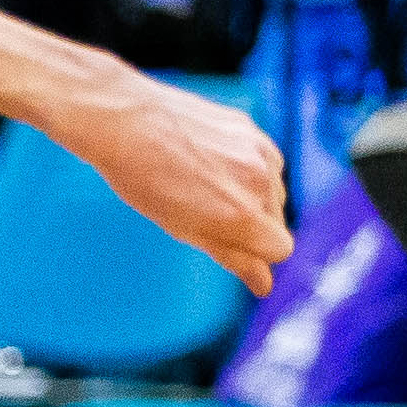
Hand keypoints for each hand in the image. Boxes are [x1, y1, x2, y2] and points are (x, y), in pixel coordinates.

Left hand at [65, 67, 295, 293]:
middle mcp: (260, 183)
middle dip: (251, 224)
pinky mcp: (251, 128)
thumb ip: (232, 257)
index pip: (280, 250)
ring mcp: (259, 151)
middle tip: (204, 211)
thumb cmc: (145, 180)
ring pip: (272, 189)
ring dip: (249, 194)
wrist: (126, 121)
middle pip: (277, 220)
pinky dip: (245, 167)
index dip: (254, 251)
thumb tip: (264, 285)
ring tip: (202, 183)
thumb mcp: (185, 229)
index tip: (229, 243)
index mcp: (244, 216)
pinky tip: (208, 160)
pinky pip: (262, 160)